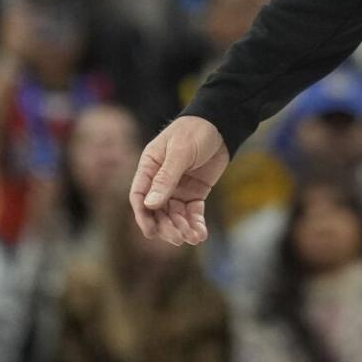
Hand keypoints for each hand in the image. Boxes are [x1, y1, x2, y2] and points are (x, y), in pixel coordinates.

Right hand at [129, 116, 229, 245]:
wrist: (221, 124)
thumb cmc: (195, 130)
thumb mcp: (180, 151)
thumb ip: (166, 177)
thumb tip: (149, 205)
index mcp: (149, 167)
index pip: (139, 196)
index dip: (142, 216)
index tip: (151, 232)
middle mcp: (160, 180)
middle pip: (157, 211)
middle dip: (166, 226)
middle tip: (178, 238)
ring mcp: (178, 188)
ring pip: (175, 215)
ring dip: (181, 228)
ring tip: (192, 238)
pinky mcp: (195, 192)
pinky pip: (192, 212)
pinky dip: (195, 224)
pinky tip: (200, 234)